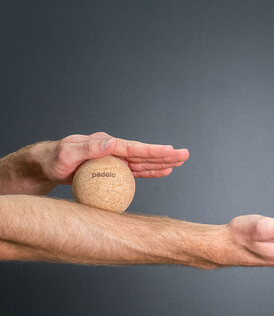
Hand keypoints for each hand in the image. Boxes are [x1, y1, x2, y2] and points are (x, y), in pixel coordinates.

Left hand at [33, 132, 189, 183]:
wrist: (47, 166)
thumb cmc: (54, 159)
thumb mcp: (67, 153)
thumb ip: (90, 147)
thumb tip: (114, 141)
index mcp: (106, 143)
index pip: (134, 147)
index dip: (153, 151)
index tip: (170, 150)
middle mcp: (114, 150)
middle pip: (143, 154)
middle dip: (165, 155)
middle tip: (185, 155)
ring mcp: (115, 160)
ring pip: (142, 163)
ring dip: (161, 163)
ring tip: (178, 163)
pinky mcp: (113, 170)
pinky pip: (134, 173)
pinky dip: (148, 173)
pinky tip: (160, 172)